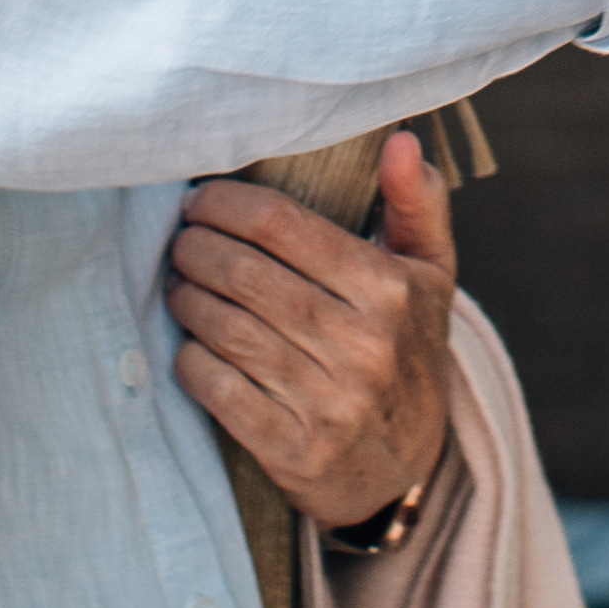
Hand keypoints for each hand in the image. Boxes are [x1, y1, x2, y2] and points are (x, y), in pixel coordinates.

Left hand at [167, 130, 460, 529]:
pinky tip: (189, 345)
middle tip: (180, 240)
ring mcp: (328, 402)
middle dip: (196, 247)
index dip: (227, 204)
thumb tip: (400, 140)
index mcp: (390, 290)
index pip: (283, 225)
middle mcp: (364, 345)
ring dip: (186, 299)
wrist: (409, 467)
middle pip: (245, 274)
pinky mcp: (294, 449)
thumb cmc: (407, 350)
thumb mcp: (429, 275)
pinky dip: (191, 360)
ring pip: (225, 328)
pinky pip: (218, 389)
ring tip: (178, 284)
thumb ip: (416, 202)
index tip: (201, 201)